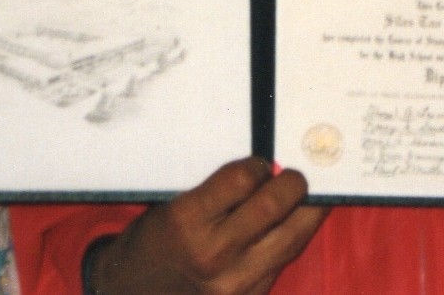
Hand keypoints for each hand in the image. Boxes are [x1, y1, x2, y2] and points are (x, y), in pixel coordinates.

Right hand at [86, 156, 328, 294]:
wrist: (134, 293)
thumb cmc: (155, 241)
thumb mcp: (173, 205)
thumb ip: (217, 190)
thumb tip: (267, 167)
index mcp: (186, 220)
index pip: (242, 179)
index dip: (258, 164)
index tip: (262, 162)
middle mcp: (212, 253)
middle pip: (272, 206)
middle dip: (293, 183)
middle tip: (295, 175)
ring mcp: (233, 283)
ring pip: (291, 238)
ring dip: (307, 212)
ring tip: (308, 196)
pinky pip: (283, 263)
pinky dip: (293, 240)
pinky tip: (294, 225)